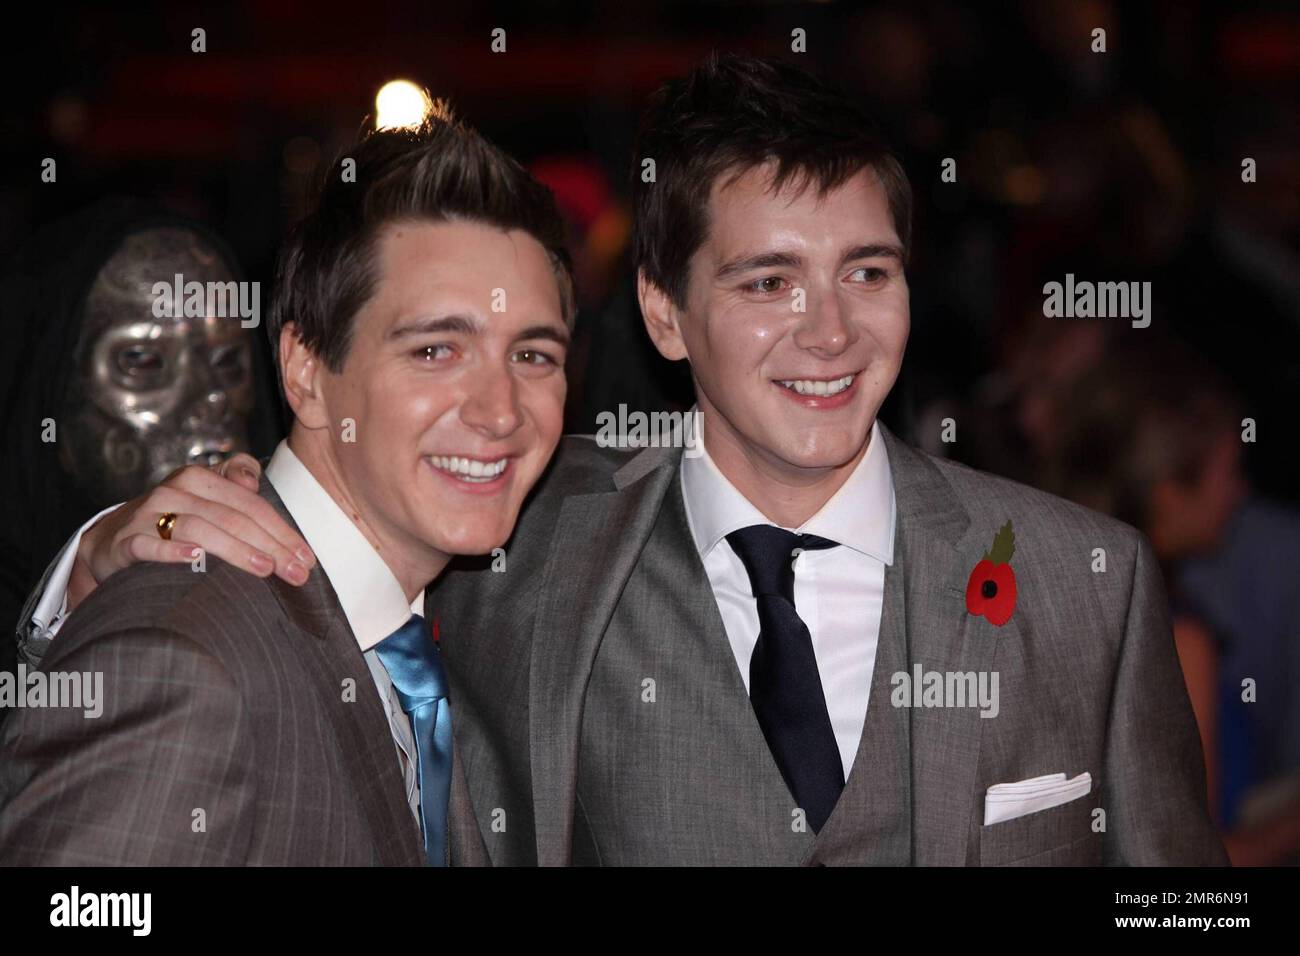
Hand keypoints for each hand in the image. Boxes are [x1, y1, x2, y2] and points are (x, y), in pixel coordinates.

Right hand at [67, 453, 315, 610]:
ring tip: (264, 569)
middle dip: (271, 546)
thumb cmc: (174, 519)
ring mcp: (148, 515)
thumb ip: (236, 480)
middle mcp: (175, 491)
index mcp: (200, 478)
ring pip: (200, 528)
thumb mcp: (206, 496)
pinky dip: (172, 551)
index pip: (252, 506)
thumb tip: (254, 482)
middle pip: (233, 518)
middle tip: (296, 573)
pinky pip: (150, 545)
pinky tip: (196, 558)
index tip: (307, 559)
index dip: (283, 531)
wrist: (112, 539)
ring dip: (236, 550)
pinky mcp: (126, 540)